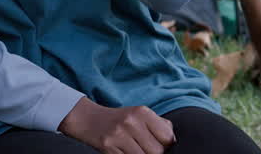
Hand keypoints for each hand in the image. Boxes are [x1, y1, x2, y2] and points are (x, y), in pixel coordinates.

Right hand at [58, 98, 174, 153]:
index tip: (159, 145)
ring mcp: (119, 135)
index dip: (166, 145)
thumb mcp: (138, 115)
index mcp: (142, 112)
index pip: (167, 137)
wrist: (87, 119)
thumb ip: (158, 124)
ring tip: (135, 150)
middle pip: (156, 151)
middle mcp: (131, 122)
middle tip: (145, 149)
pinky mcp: (108, 147)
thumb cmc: (119, 119)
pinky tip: (125, 153)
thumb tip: (172, 140)